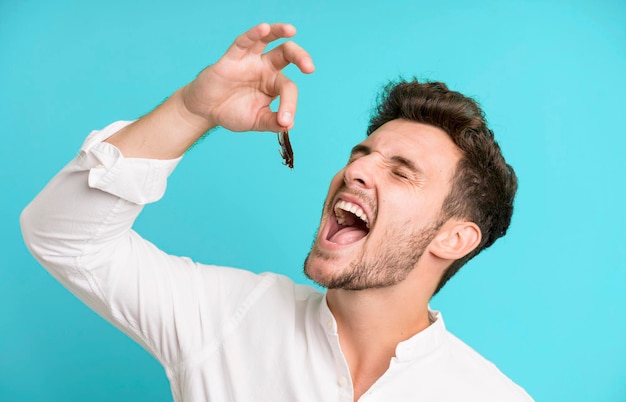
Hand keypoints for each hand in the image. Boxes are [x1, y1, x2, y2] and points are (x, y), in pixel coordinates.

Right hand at [182, 23, 314, 132]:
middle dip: (301, 57)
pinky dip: (253, 34)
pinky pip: (243, 42)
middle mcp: (265, 68)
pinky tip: (263, 29)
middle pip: (287, 54)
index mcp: (274, 83)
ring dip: (279, 31)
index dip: (289, 104)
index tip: (284, 121)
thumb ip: (272, 122)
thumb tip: (289, 125)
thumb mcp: (256, 121)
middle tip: (309, 68)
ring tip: (291, 30)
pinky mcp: (232, 58)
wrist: (206, 110)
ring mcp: (249, 60)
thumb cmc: (233, 112)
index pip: (288, 88)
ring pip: (267, 39)